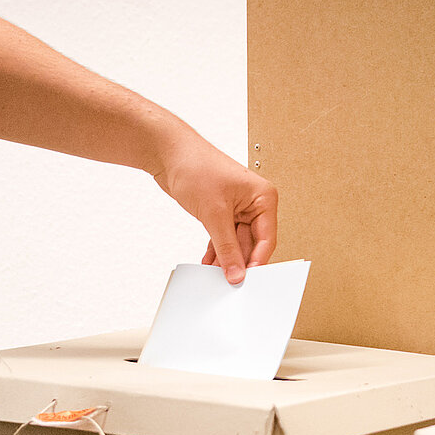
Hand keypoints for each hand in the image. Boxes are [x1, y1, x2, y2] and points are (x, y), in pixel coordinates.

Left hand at [153, 138, 277, 283]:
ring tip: (216, 274)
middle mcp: (253, 203)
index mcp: (263, 197)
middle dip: (239, 262)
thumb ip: (226, 247)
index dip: (257, 262)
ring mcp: (237, 208)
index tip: (247, 280)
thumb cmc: (196, 165)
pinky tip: (209, 263)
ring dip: (225, 258)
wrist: (168, 153)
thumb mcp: (214, 214)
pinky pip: (223, 238)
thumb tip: (236, 272)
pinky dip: (216, 251)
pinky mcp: (221, 212)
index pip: (266, 239)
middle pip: (252, 244)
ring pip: (236, 243)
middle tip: (229, 281)